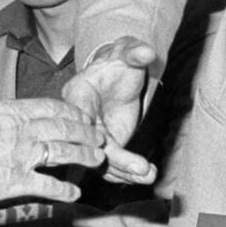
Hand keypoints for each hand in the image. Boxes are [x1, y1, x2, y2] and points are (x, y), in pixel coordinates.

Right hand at [0, 96, 107, 204]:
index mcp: (10, 111)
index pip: (50, 107)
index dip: (71, 111)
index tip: (82, 114)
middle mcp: (22, 132)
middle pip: (63, 129)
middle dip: (85, 132)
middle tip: (99, 136)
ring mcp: (22, 156)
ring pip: (63, 153)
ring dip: (83, 156)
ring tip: (97, 160)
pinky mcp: (16, 182)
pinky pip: (48, 186)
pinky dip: (64, 191)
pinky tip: (74, 195)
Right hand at [61, 41, 158, 184]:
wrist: (121, 73)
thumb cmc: (120, 60)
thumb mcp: (127, 52)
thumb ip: (134, 52)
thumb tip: (146, 52)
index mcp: (76, 94)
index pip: (77, 116)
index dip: (90, 131)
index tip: (108, 141)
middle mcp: (79, 119)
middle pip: (89, 145)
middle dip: (114, 159)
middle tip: (140, 167)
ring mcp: (91, 136)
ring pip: (101, 161)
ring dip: (125, 171)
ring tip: (149, 174)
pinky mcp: (104, 147)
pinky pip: (112, 165)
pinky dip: (129, 173)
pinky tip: (148, 174)